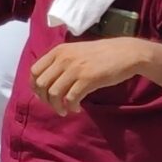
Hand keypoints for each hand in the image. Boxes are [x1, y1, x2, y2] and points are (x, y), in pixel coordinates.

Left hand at [28, 37, 148, 116]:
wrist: (126, 53)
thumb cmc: (102, 54)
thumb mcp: (76, 51)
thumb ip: (60, 63)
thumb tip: (46, 83)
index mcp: (58, 51)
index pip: (34, 71)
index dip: (35, 86)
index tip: (43, 95)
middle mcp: (63, 59)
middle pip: (41, 84)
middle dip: (45, 99)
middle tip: (54, 105)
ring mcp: (75, 69)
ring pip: (53, 94)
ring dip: (57, 106)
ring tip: (64, 110)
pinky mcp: (88, 79)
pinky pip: (71, 98)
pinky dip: (71, 107)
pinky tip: (76, 108)